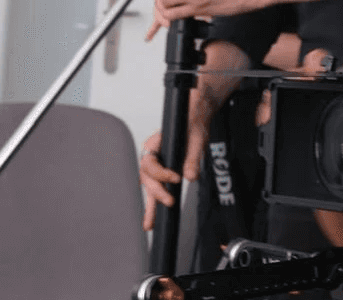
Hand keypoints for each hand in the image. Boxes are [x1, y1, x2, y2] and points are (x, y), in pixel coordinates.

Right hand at [137, 93, 214, 229]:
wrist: (195, 120)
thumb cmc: (192, 125)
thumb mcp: (196, 139)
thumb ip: (192, 158)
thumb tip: (191, 176)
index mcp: (154, 145)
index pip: (150, 164)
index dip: (161, 173)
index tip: (176, 178)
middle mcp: (151, 156)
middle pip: (147, 178)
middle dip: (156, 193)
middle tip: (170, 202)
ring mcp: (155, 166)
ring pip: (149, 187)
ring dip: (151, 204)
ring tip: (150, 223)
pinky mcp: (162, 173)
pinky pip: (156, 189)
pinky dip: (154, 204)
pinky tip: (152, 218)